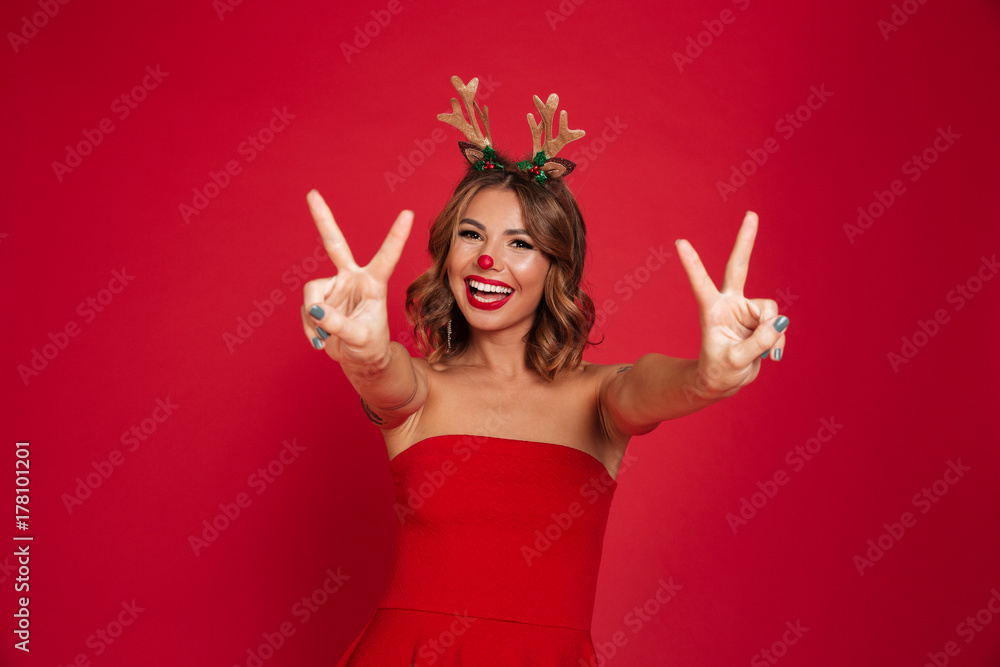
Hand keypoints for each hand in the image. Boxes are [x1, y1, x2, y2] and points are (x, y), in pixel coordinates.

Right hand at [300, 190, 412, 365]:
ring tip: (325, 337)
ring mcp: (334, 287)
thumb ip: (339, 325)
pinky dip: (310, 327)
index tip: (407, 213)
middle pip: (334, 244)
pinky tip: (320, 338)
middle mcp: (353, 279)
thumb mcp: (359, 339)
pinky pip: (307, 309)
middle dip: (322, 219)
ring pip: (312, 294)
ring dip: (315, 319)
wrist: (359, 358)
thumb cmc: (369, 347)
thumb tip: (316, 310)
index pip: (386, 257)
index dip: (395, 236)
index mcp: (374, 284)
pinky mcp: (320, 298)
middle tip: (312, 193)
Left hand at [674, 211, 787, 398]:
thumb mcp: (735, 362)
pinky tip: (770, 355)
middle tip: (752, 214)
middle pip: (739, 267)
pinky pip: (778, 326)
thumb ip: (758, 342)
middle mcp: (730, 304)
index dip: (692, 265)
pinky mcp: (761, 319)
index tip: (679, 242)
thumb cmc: (719, 371)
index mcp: (711, 310)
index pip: (701, 284)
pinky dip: (777, 342)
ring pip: (770, 311)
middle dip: (746, 240)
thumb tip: (781, 321)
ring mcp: (746, 310)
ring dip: (771, 333)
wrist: (726, 380)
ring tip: (760, 354)